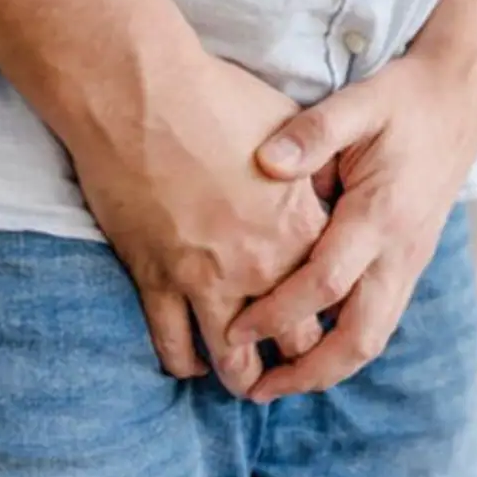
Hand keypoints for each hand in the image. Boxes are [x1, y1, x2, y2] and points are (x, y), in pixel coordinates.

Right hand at [69, 54, 327, 396]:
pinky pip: (173, 344)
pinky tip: (190, 363)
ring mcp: (207, 279)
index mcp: (303, 231)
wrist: (140, 93)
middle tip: (293, 369)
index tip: (331, 326)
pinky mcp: (156, 279)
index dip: (336, 318)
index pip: (336, 299)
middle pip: (296, 343)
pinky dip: (184, 361)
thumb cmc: (218, 99)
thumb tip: (329, 189)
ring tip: (246, 384)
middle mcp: (263, 266)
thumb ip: (313, 176)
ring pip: (233, 360)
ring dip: (243, 378)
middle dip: (299, 362)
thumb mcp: (291, 132)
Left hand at [228, 51, 476, 399]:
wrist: (460, 102)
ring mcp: (410, 262)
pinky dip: (345, 347)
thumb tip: (266, 162)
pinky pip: (379, 320)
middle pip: (360, 336)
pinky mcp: (410, 264)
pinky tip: (310, 350)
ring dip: (328, 368)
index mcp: (382, 214)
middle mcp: (400, 250)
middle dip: (308, 371)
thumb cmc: (404, 101)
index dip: (279, 313)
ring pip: (374, 337)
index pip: (327, 283)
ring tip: (278, 384)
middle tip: (256, 390)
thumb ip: (313, 132)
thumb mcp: (359, 102)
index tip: (235, 332)